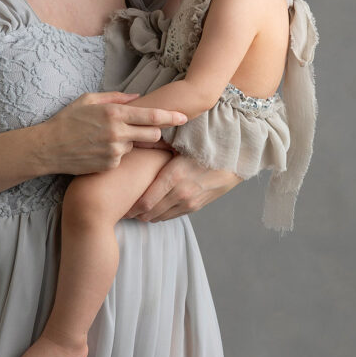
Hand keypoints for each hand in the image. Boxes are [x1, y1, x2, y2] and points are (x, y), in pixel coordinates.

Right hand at [38, 92, 186, 176]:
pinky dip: (115, 155)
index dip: (170, 117)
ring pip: (135, 147)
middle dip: (154, 134)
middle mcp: (117, 132)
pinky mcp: (110, 165)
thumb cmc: (67, 120)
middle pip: (152, 135)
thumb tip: (139, 97)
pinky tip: (98, 150)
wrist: (48, 148)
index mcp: (114, 113)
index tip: (184, 117)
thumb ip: (116, 98)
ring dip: (128, 143)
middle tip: (146, 132)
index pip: (151, 116)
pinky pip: (122, 158)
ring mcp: (114, 151)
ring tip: (106, 140)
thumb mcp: (88, 100)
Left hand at [125, 154, 240, 221]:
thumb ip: (156, 146)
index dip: (131, 208)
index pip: (145, 202)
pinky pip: (173, 216)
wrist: (233, 159)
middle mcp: (181, 193)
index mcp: (174, 176)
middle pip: (150, 213)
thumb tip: (134, 140)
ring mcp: (190, 202)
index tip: (122, 205)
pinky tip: (154, 209)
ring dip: (148, 216)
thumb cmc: (203, 146)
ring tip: (137, 211)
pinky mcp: (196, 206)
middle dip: (136, 214)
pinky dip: (161, 215)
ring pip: (161, 217)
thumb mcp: (179, 144)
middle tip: (124, 209)